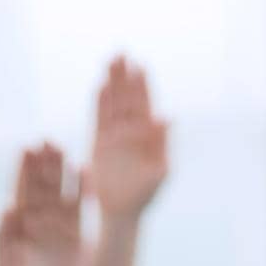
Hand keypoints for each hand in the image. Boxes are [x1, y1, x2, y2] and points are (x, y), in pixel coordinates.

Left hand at [0, 144, 94, 265]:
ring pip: (61, 191)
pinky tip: (86, 169)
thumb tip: (5, 211)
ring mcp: (60, 225)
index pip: (22, 192)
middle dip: (44, 164)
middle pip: (42, 186)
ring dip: (62, 169)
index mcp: (19, 227)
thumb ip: (2, 242)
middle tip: (47, 141)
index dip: (24, 171)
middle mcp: (40, 221)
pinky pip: (81, 205)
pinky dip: (84, 187)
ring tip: (64, 148)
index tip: (27, 149)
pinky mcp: (79, 232)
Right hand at [90, 56, 169, 220]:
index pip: (145, 105)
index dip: (142, 86)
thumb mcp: (160, 170)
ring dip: (112, 83)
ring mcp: (114, 136)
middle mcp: (131, 131)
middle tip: (122, 53)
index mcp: (148, 136)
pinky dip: (99, 104)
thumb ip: (162, 144)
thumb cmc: (146, 195)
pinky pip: (98, 119)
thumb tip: (167, 116)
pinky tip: (99, 87)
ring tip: (110, 62)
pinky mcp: (99, 144)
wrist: (124, 212)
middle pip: (127, 98)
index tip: (140, 66)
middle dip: (125, 77)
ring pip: (112, 104)